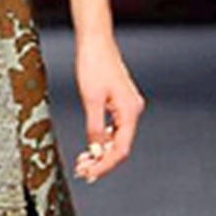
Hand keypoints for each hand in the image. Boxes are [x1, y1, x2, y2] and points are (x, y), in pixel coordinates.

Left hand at [72, 36, 145, 184]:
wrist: (96, 41)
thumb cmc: (93, 65)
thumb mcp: (91, 99)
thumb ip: (96, 127)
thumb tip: (97, 151)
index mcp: (129, 111)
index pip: (121, 149)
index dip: (105, 165)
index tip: (89, 174)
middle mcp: (133, 111)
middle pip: (120, 146)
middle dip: (101, 161)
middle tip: (82, 171)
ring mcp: (128, 107)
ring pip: (117, 138)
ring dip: (101, 152)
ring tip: (83, 162)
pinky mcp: (120, 103)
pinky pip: (114, 128)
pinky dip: (102, 140)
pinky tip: (91, 147)